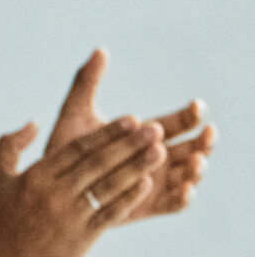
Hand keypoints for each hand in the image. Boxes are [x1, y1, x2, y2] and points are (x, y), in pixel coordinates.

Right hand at [0, 111, 162, 256]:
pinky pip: (110, 213)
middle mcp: (54, 193)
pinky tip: (148, 184)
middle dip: (129, 144)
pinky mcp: (81, 237)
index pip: (78, 148)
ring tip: (161, 151)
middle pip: (98, 163)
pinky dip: (129, 198)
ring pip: (108, 186)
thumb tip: (34, 123)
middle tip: (156, 129)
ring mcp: (69, 216)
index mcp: (37, 176)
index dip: (107, 133)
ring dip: (137, 167)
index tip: (131, 119)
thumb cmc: (2, 218)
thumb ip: (10, 146)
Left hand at [44, 48, 213, 224]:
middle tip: (206, 134)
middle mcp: (157, 157)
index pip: (179, 122)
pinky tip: (185, 190)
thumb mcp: (74, 116)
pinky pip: (173, 205)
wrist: (50, 189)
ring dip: (197, 167)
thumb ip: (86, 85)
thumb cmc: (65, 150)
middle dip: (203, 141)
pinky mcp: (148, 206)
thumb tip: (99, 49)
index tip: (195, 107)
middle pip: (192, 148)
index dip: (190, 115)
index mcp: (147, 135)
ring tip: (196, 161)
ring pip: (187, 175)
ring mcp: (156, 182)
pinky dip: (183, 197)